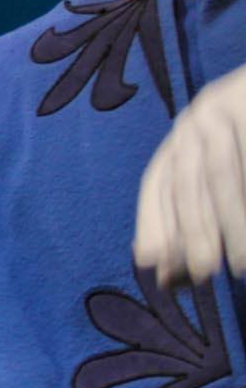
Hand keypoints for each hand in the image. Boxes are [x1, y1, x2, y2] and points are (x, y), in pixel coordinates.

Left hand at [133, 63, 245, 285]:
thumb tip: (168, 276)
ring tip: (240, 265)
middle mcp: (199, 122)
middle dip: (192, 231)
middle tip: (202, 273)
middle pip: (188, 182)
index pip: (159, 184)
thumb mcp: (213, 169)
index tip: (151, 260)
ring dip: (230, 224)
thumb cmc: (244, 146)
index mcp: (184, 138)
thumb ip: (191, 219)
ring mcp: (229, 110)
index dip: (153, 222)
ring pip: (222, 175)